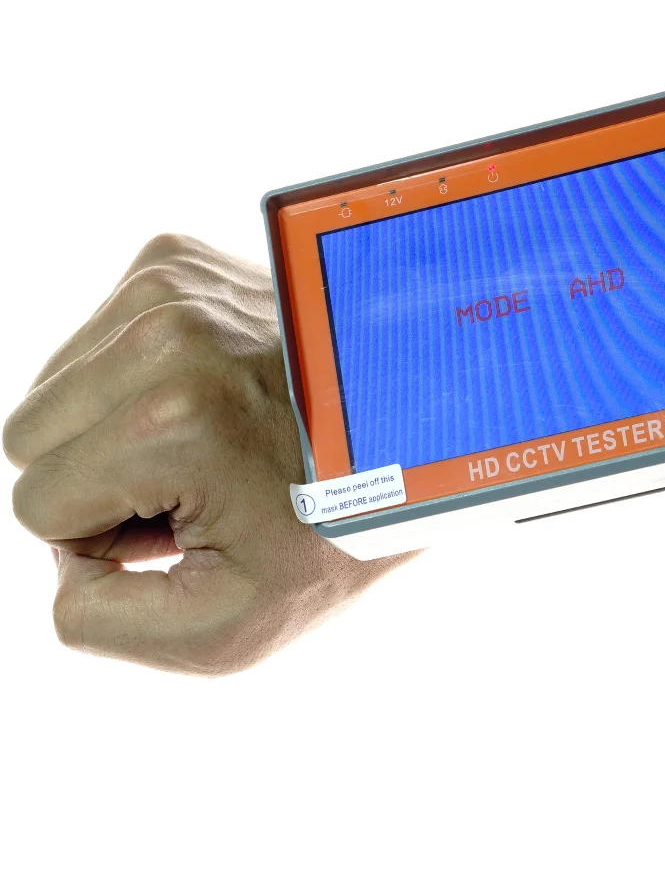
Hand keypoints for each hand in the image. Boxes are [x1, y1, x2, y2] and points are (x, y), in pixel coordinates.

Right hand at [4, 234, 413, 675]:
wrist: (407, 433)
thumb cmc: (330, 528)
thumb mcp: (227, 626)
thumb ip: (101, 621)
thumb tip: (60, 558)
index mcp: (170, 422)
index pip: (38, 504)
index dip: (107, 535)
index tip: (192, 522)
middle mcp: (163, 333)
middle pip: (30, 433)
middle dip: (100, 476)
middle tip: (198, 483)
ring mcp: (171, 284)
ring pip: (55, 386)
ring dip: (115, 425)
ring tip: (212, 436)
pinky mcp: (176, 258)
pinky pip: (93, 341)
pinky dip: (135, 378)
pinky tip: (209, 393)